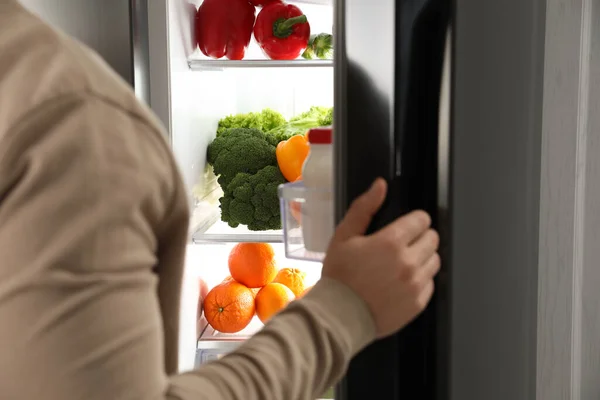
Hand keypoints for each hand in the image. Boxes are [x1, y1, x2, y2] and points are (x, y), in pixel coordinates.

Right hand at [321, 178, 440, 337]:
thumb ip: (364, 208)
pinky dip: (421, 280)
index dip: (414, 220)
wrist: (339, 316)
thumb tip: (380, 186)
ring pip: (435, 261)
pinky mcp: (418, 303)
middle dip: (420, 237)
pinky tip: (402, 282)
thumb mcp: (344, 236)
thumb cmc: (339, 276)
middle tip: (403, 245)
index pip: (421, 220)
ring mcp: (415, 284)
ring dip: (423, 258)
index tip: (406, 226)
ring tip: (403, 264)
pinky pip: (431, 284)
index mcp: (390, 242)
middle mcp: (408, 262)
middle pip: (432, 239)